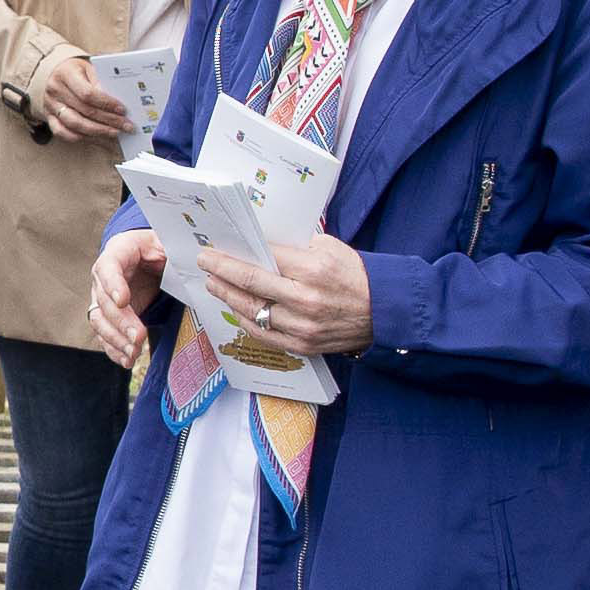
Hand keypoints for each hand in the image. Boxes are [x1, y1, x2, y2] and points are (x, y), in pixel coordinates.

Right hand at [29, 50, 129, 144]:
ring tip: (114, 132)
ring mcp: (50, 106)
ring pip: (75, 124)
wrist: (56, 73)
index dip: (106, 104)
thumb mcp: (89, 68)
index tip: (122, 110)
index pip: (87, 93)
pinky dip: (82, 137)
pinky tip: (98, 138)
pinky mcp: (49, 118)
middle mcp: (55, 90)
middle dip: (108, 120)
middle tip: (125, 126)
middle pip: (84, 111)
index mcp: (65, 74)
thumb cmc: (77, 70)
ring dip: (98, 131)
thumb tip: (117, 101)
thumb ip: (100, 82)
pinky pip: (63, 133)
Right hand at [85, 228, 165, 367]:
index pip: (108, 267)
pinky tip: (127, 360)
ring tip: (134, 353)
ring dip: (115, 339)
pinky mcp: (109, 316)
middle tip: (138, 337)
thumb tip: (190, 262)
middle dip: (120, 322)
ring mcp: (103, 297)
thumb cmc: (156, 247)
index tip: (123, 301)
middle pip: (103, 301)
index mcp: (118, 252)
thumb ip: (172, 250)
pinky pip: (105, 334)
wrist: (146, 256)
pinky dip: (114, 349)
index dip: (113, 284)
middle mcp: (103, 277)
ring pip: (99, 320)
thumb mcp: (165, 242)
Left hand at [194, 232, 372, 364]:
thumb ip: (294, 247)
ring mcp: (302, 327)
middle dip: (221, 272)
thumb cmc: (355, 275)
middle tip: (204, 263)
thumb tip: (258, 243)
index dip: (232, 256)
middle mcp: (305, 300)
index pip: (261, 260)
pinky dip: (246, 319)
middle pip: (251, 285)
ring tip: (214, 285)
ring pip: (253, 311)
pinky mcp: (302, 346)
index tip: (213, 250)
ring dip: (228, 296)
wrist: (385, 311)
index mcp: (312, 270)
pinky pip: (264, 334)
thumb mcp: (328, 248)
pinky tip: (235, 308)